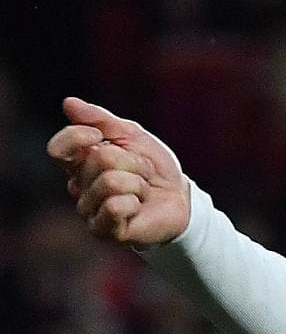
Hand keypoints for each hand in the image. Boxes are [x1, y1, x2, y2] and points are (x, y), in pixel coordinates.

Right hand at [47, 98, 191, 245]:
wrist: (180, 198)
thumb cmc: (153, 167)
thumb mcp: (132, 136)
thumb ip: (101, 120)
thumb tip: (69, 103)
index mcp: (80, 163)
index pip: (59, 149)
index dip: (79, 137)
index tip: (101, 135)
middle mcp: (78, 188)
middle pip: (100, 159)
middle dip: (134, 162)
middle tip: (142, 172)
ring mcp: (88, 211)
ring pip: (110, 182)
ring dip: (139, 182)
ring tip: (142, 190)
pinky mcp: (103, 230)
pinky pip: (115, 207)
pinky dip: (135, 201)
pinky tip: (138, 207)